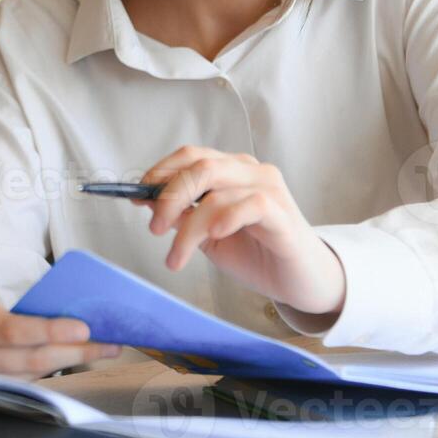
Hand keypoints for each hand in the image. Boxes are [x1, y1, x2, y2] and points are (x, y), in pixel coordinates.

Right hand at [0, 295, 121, 377]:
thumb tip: (52, 325)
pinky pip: (15, 387)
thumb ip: (5, 316)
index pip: (13, 330)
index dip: (51, 331)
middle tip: (107, 344)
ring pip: (27, 378)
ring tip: (96, 351)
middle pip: (28, 361)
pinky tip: (64, 365)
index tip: (84, 328)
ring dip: (65, 366)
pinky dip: (42, 376)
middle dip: (73, 353)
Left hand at [137, 146, 346, 316]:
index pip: (190, 156)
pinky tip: (213, 236)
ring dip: (189, 227)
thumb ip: (184, 216)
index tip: (136, 196)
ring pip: (217, 192)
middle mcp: (250, 172)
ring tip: (176, 257)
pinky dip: (226, 218)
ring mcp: (269, 190)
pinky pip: (252, 205)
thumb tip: (147, 201)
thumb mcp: (208, 236)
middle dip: (169, 196)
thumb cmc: (257, 254)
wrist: (300, 281)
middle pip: (200, 167)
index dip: (160, 172)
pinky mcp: (283, 214)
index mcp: (231, 170)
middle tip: (154, 228)